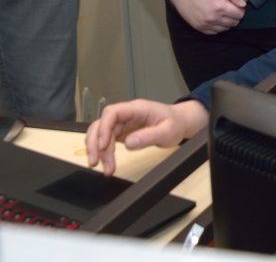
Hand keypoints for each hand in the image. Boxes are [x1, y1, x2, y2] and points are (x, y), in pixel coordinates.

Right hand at [85, 99, 207, 175]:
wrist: (180, 123)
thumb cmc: (175, 123)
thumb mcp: (167, 131)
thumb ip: (149, 136)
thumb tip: (128, 143)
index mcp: (137, 109)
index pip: (112, 112)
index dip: (103, 128)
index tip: (103, 145)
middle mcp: (127, 114)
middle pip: (101, 124)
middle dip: (95, 143)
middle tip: (96, 162)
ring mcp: (123, 123)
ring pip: (101, 134)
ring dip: (98, 151)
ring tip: (104, 168)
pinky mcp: (122, 133)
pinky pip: (107, 141)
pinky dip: (104, 153)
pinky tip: (107, 164)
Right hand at [159, 0, 246, 34]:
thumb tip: (243, 4)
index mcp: (218, 7)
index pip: (239, 14)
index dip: (240, 8)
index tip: (235, 2)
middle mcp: (211, 18)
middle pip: (233, 23)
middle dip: (235, 15)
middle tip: (230, 6)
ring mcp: (204, 24)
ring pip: (225, 29)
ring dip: (227, 21)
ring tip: (222, 10)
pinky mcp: (198, 27)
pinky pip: (214, 32)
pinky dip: (218, 26)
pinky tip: (216, 17)